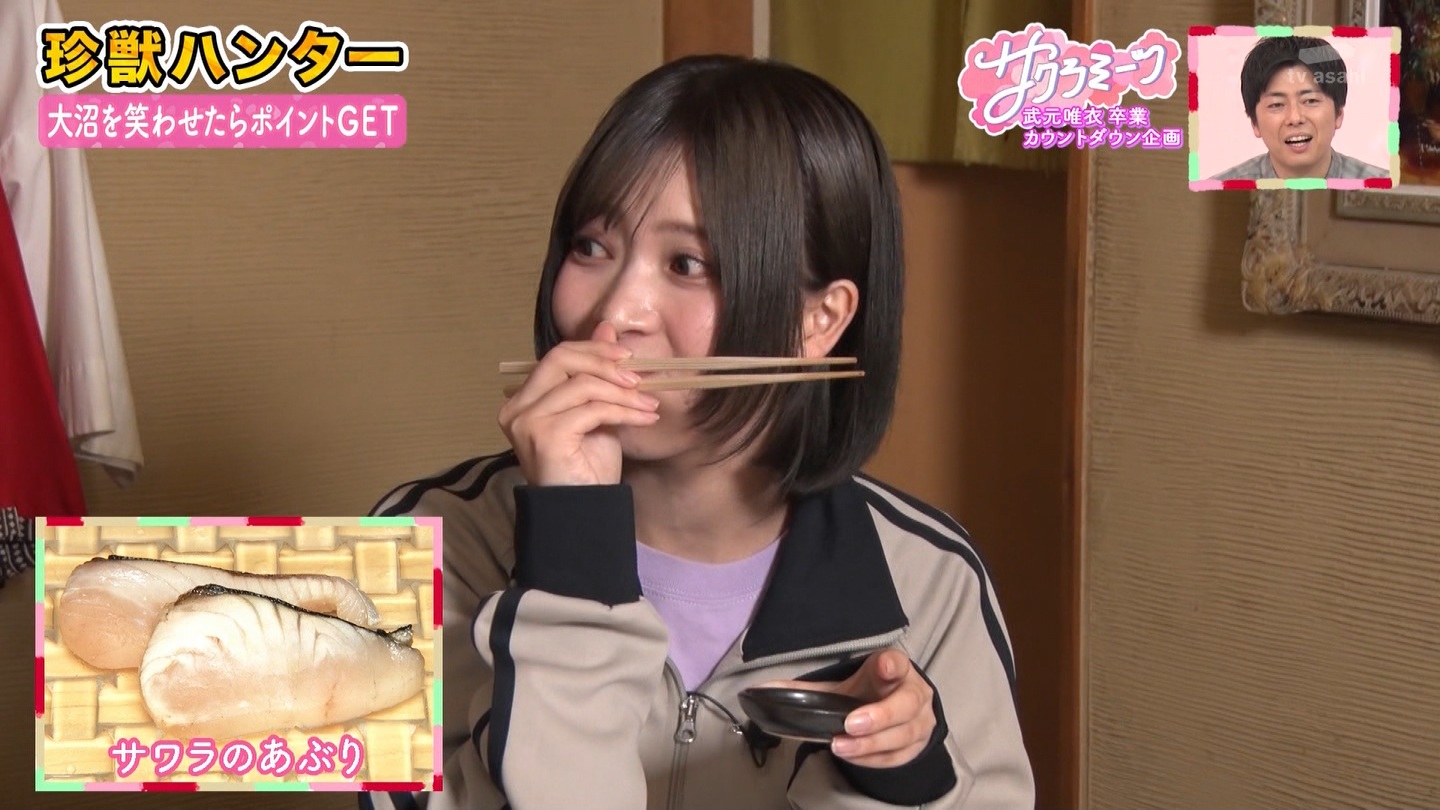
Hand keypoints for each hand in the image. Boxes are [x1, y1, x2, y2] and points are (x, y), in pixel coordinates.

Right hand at [498, 322, 660, 485]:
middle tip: (638, 376)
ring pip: (583, 385)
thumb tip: (606, 328)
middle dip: (605, 362)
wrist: (585, 511)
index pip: (558, 356)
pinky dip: (624, 410)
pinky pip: (593, 409)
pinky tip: (644, 418)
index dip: (594, 349)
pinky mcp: (545, 435)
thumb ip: (596, 373)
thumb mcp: (597, 411)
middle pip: (562, 359)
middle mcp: (517, 408)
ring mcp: (527, 421)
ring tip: (649, 405)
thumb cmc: (587, 468)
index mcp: (524, 399)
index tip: (628, 357)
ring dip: (624, 393)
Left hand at [766, 649, 936, 767]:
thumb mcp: (841, 686)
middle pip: (905, 704)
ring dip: (871, 744)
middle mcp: (914, 693)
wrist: (897, 711)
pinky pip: (898, 756)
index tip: (882, 666)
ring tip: (841, 746)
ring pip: (903, 735)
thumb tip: (762, 691)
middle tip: (850, 724)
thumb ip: (807, 690)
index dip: (891, 665)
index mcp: (895, 669)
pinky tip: (853, 755)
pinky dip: (874, 758)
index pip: (898, 662)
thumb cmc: (867, 693)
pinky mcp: (917, 746)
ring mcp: (920, 722)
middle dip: (879, 716)